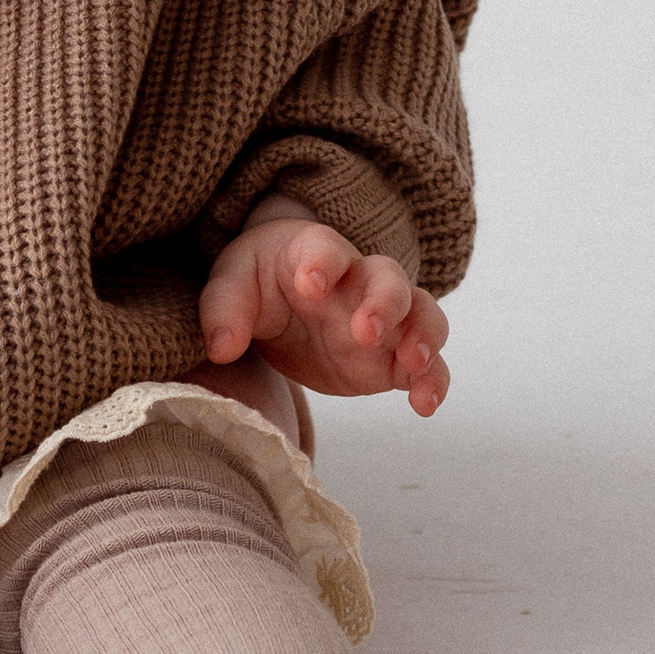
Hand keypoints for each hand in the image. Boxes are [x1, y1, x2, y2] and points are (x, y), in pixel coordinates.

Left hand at [199, 198, 450, 414]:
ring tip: (414, 362)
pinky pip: (426, 365)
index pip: (325, 249)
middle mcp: (358, 281)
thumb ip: (223, 311)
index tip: (310, 285)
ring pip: (422, 314)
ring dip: (423, 335)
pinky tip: (425, 405)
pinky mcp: (390, 359)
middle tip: (365, 330)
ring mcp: (382, 319)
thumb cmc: (260, 282)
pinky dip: (433, 381)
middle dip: (384, 302)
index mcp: (315, 255)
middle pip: (389, 278)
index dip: (322, 262)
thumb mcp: (232, 286)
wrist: (284, 299)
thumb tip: (220, 347)